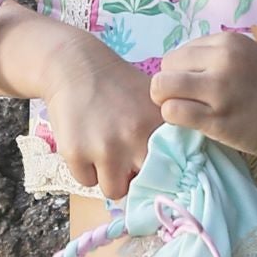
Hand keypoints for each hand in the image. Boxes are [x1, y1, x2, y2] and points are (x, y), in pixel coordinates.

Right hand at [40, 30, 162, 201]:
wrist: (76, 66)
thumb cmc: (117, 86)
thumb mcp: (152, 101)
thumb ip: (166, 132)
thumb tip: (180, 169)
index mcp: (157, 126)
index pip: (171, 171)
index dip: (162, 176)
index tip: (155, 174)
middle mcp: (134, 138)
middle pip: (145, 186)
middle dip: (137, 179)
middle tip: (129, 165)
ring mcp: (104, 148)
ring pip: (113, 190)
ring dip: (109, 177)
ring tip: (105, 154)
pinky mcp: (76, 153)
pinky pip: (86, 181)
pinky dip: (85, 169)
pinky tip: (85, 145)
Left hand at [148, 31, 256, 160]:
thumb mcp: (247, 56)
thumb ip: (215, 58)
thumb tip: (177, 71)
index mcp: (227, 42)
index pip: (177, 54)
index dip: (180, 74)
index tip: (196, 88)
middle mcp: (221, 60)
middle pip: (165, 69)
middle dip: (169, 87)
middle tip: (188, 102)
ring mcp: (219, 89)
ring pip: (161, 88)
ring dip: (167, 103)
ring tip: (187, 113)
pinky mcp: (217, 118)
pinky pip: (173, 112)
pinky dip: (175, 119)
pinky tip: (193, 124)